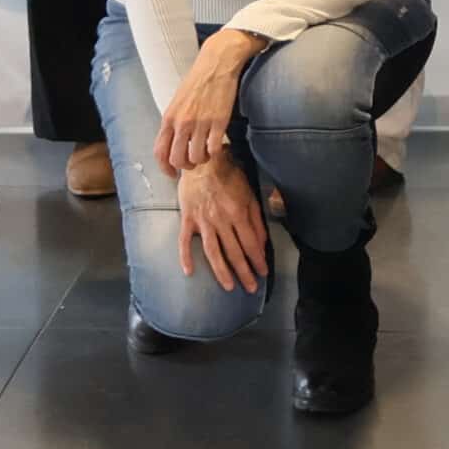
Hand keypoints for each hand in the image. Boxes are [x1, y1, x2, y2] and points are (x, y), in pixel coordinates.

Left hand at [157, 28, 265, 176]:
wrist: (216, 64)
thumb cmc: (197, 81)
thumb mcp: (177, 102)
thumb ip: (173, 122)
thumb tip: (173, 143)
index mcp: (169, 118)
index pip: (160, 152)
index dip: (165, 168)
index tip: (172, 174)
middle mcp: (182, 123)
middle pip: (177, 159)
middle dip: (186, 167)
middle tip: (193, 163)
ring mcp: (200, 123)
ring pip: (196, 158)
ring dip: (202, 160)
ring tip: (206, 153)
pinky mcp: (219, 122)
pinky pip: (214, 149)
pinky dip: (214, 153)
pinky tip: (216, 146)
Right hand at [176, 153, 267, 294]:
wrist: (203, 160)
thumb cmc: (230, 175)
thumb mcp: (250, 194)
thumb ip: (256, 219)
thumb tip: (261, 242)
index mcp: (238, 213)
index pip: (250, 243)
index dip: (257, 260)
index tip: (263, 273)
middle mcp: (221, 220)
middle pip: (234, 252)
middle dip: (244, 272)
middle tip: (251, 288)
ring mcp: (203, 221)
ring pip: (212, 251)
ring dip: (221, 271)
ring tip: (229, 286)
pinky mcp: (187, 219)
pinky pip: (185, 241)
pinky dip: (186, 257)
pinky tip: (189, 272)